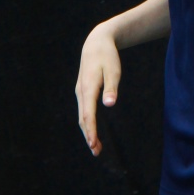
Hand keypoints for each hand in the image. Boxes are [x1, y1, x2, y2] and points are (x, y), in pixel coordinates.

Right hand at [76, 23, 121, 155]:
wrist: (96, 42)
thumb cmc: (107, 56)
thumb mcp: (113, 70)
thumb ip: (112, 87)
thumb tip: (109, 104)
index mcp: (88, 87)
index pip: (88, 114)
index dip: (91, 130)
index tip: (93, 144)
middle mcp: (81, 91)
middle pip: (83, 118)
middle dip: (89, 135)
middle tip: (96, 152)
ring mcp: (80, 91)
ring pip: (82, 115)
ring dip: (88, 131)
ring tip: (96, 147)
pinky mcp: (82, 91)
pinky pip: (84, 110)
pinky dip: (88, 123)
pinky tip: (93, 131)